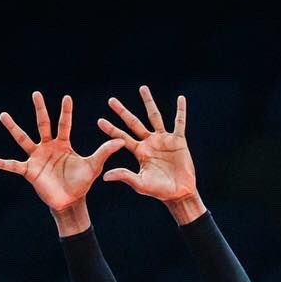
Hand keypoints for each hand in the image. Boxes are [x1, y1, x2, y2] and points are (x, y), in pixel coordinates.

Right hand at [0, 91, 123, 213]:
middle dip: (40, 109)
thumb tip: (121, 141)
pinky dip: (3, 163)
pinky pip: (13, 166)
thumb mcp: (94, 166)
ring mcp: (37, 158)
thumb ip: (105, 152)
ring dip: (13, 127)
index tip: (66, 97)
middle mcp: (48, 147)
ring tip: (3, 115)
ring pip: (23, 139)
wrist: (70, 202)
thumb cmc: (82, 183)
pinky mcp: (29, 171)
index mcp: (63, 144)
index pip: (64, 124)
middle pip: (43, 124)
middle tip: (36, 93)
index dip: (66, 111)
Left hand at [98, 86, 198, 206]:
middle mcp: (149, 142)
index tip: (99, 120)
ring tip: (142, 88)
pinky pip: (180, 122)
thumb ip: (124, 176)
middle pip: (133, 123)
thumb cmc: (159, 191)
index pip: (122, 137)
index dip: (111, 129)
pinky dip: (181, 110)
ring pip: (155, 116)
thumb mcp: (140, 184)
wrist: (179, 193)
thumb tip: (104, 176)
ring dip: (148, 102)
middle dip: (122, 112)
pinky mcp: (178, 141)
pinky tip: (181, 98)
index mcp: (139, 152)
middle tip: (111, 100)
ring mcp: (164, 140)